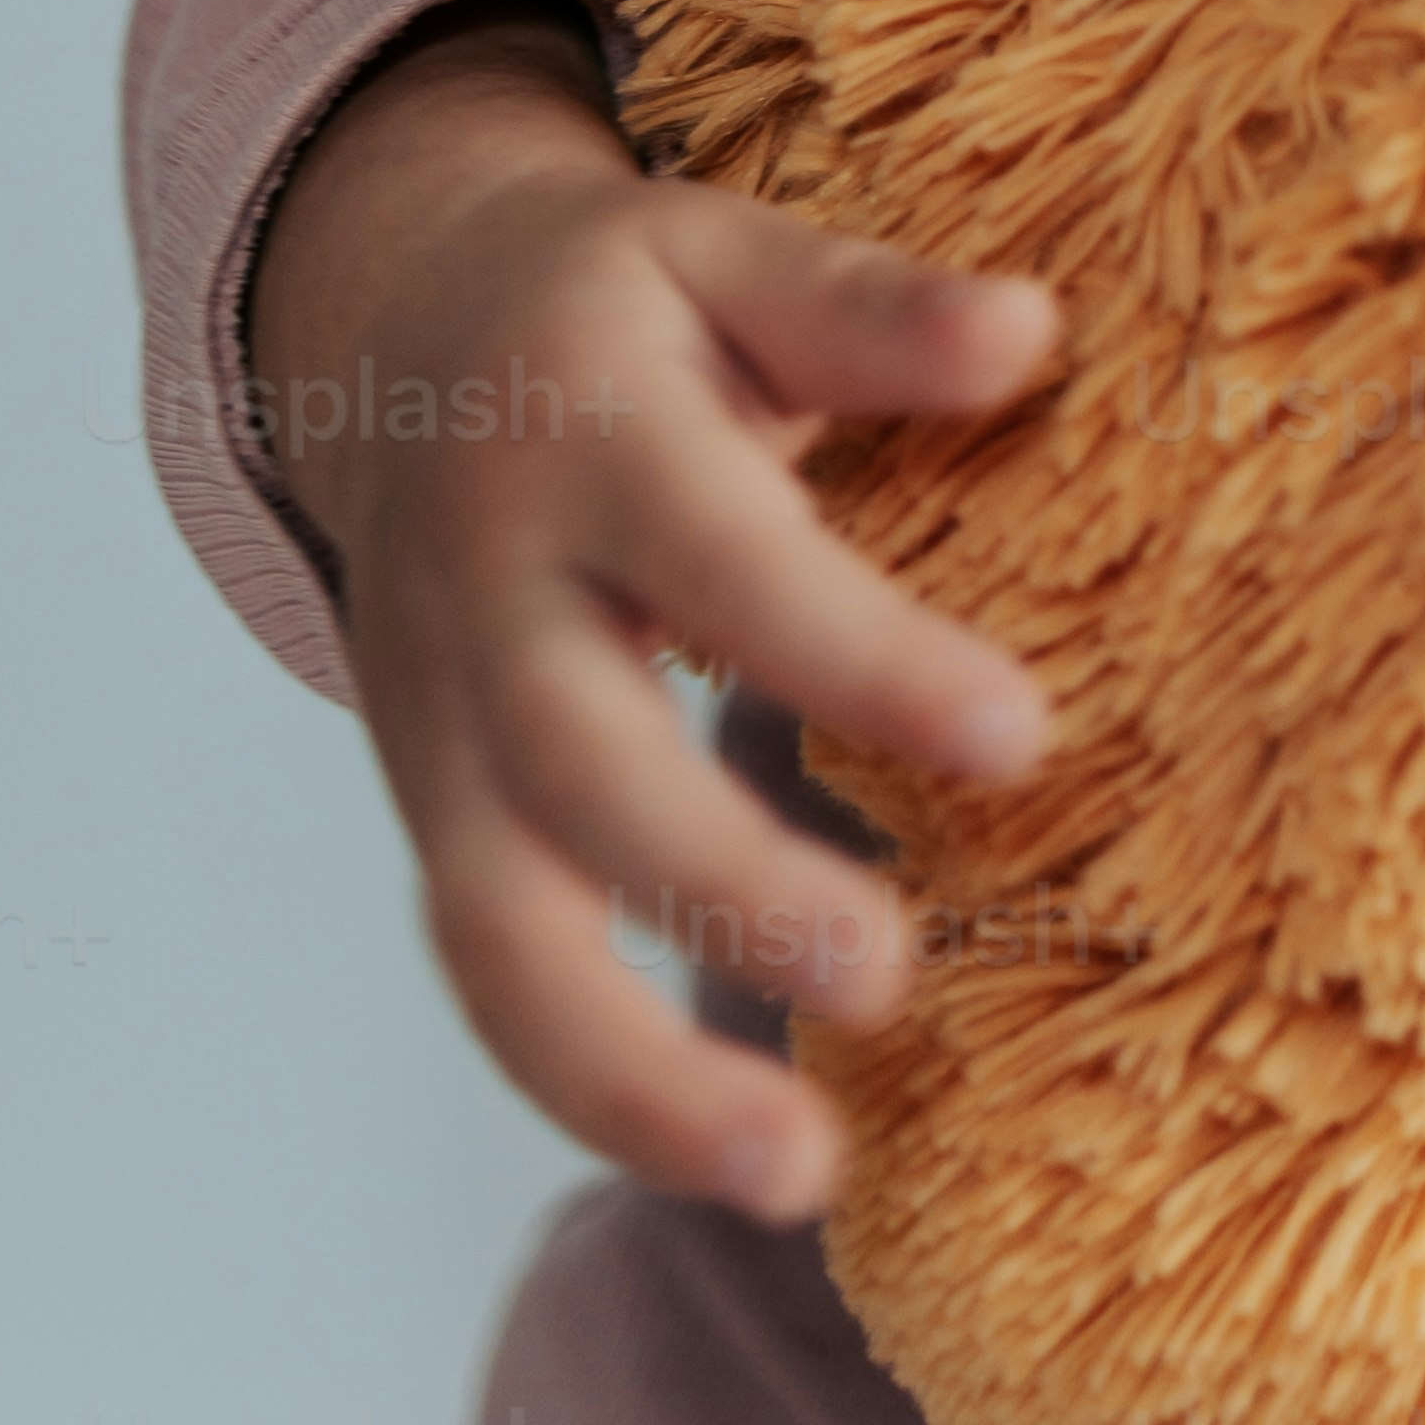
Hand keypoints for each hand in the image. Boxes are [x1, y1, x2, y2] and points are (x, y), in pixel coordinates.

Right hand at [243, 0, 1061, 1221]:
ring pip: (492, 927)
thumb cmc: (618, 309)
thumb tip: (1030, 329)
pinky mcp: (433, 819)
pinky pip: (488, 975)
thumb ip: (865, 306)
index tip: (1022, 740)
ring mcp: (438, 727)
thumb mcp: (723, 253)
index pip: (720, 559)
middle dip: (718, 884)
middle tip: (889, 972)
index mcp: (582, 435)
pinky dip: (592, 1087)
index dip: (858, 653)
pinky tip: (746, 1161)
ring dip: (628, 1070)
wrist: (393, 342)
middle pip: (576, 767)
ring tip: (802, 1172)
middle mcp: (488, 598)